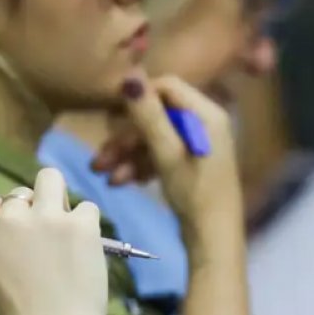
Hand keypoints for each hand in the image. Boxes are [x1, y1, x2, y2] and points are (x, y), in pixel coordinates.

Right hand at [0, 168, 107, 314]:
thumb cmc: (20, 314)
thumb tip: (7, 221)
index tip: (1, 217)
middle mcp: (10, 218)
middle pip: (18, 192)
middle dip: (29, 209)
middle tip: (41, 238)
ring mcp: (47, 217)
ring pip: (50, 179)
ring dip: (56, 198)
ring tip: (64, 226)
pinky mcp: (81, 223)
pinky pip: (86, 207)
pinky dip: (86, 223)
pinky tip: (84, 247)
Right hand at [98, 73, 242, 234]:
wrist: (213, 239)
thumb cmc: (194, 193)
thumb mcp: (166, 154)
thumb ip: (148, 115)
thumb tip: (129, 75)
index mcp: (206, 114)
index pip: (167, 86)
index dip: (138, 98)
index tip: (112, 118)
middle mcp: (205, 123)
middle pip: (157, 115)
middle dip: (126, 137)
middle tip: (99, 160)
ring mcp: (198, 144)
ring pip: (154, 137)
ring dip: (128, 155)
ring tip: (105, 176)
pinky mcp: (191, 162)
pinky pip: (160, 153)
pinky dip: (140, 165)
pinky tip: (124, 182)